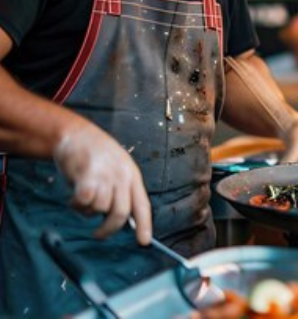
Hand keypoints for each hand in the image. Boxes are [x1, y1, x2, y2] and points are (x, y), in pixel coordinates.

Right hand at [52, 121, 151, 244]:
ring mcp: (105, 175)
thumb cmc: (96, 155)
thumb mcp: (117, 169)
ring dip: (87, 211)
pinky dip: (77, 205)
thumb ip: (120, 191)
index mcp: (132, 176)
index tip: (144, 242)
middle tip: (98, 234)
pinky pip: (85, 201)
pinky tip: (74, 197)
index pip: (142, 205)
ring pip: (100, 208)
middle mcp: (122, 176)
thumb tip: (121, 219)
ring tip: (81, 199)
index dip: (144, 225)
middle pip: (120, 212)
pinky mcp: (87, 174)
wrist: (76, 133)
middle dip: (108, 229)